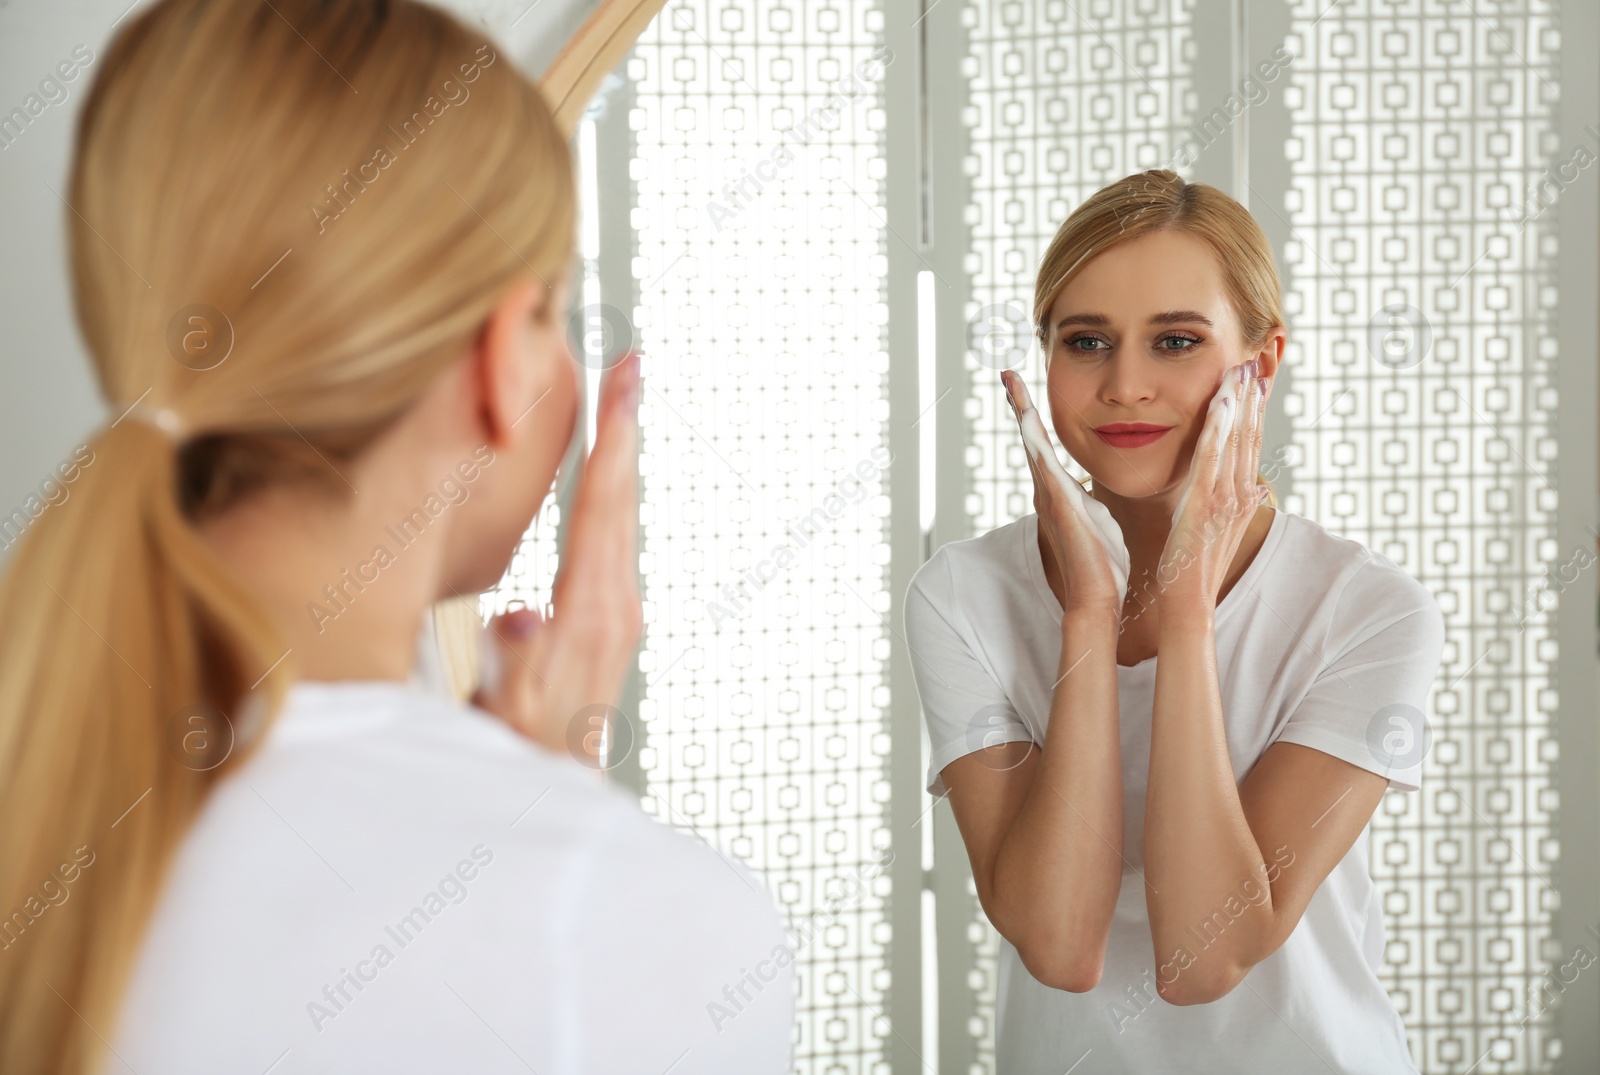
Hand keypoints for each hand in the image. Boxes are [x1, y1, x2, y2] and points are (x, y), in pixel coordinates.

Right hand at [472, 351, 644, 762]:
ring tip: (621, 398)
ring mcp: (619, 613)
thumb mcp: (502, 708)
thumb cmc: (519, 755)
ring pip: (621, 516)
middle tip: (632, 365)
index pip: (602, 510)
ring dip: (621, 456)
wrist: (553, 796)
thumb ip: (510, 658)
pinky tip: (605, 472)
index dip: (613, 442)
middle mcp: (615, 607)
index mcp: (589, 615)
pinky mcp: (612, 621)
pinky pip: (612, 539)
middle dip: (627, 428)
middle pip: (623, 500)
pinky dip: (610, 494)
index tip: (625, 386)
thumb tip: (515, 618)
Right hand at [1001, 369, 1130, 613]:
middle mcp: (1048, 489)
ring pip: (1032, 444)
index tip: (1022, 387)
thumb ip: (1091, 502)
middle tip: (1006, 373)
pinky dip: (1032, 438)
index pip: (1043, 445)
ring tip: (1011, 382)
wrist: (1096, 597)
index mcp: (1059, 491)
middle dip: (1017, 404)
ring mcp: (1049, 494)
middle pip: (1029, 437)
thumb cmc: (1101, 565)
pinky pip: (1042, 463)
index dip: (1032, 416)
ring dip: (1021, 412)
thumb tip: (1092, 493)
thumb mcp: (1098, 520)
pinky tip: (1026, 417)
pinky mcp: (1057, 502)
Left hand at [1160, 359, 1268, 604]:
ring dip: (1241, 401)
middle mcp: (1240, 493)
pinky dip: (1219, 426)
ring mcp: (1226, 497)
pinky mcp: (1205, 501)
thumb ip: (1230, 503)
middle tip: (1256, 359)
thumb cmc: (1192, 568)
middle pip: (1251, 435)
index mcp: (1240, 497)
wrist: (1188, 602)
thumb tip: (1247, 488)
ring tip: (1242, 367)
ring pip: (1237, 439)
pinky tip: (1221, 400)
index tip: (1256, 380)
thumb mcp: (1216, 529)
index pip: (1251, 445)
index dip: (1255, 411)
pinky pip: (1213, 456)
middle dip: (1254, 397)